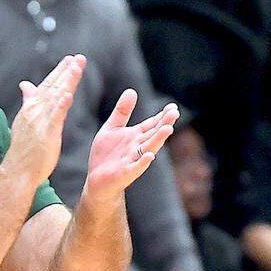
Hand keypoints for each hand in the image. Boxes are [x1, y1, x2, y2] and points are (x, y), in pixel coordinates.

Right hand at [8, 55, 86, 183]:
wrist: (17, 172)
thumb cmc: (23, 150)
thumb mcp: (25, 122)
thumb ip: (28, 102)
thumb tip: (25, 84)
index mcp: (31, 108)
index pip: (46, 86)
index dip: (58, 72)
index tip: (70, 59)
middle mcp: (34, 111)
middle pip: (53, 87)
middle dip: (66, 71)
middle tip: (79, 58)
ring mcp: (39, 122)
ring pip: (55, 97)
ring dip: (66, 81)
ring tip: (77, 67)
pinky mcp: (46, 134)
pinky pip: (55, 117)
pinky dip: (61, 105)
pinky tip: (68, 95)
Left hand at [84, 90, 178, 205]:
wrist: (96, 181)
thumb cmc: (106, 155)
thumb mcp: (112, 128)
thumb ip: (122, 111)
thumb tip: (131, 90)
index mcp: (135, 136)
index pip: (152, 124)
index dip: (162, 116)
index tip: (173, 107)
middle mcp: (137, 147)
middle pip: (153, 134)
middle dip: (164, 124)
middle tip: (175, 113)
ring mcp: (132, 160)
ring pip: (148, 148)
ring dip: (158, 140)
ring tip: (168, 129)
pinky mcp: (125, 173)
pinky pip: (135, 167)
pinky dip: (143, 162)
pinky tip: (150, 156)